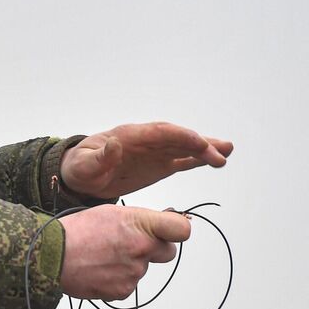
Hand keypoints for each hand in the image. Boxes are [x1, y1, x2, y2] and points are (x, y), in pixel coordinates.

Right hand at [58, 206, 190, 299]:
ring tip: (102, 255)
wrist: (51, 255)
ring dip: (128, 264)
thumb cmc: (77, 231)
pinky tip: (99, 269)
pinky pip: (128, 284)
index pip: (181, 230)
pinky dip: (116, 278)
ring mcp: (134, 272)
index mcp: (140, 224)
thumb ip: (141, 220)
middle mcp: (141, 249)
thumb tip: (162, 226)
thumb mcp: (111, 213)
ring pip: (142, 269)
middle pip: (167, 253)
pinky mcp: (123, 291)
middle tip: (127, 244)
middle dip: (153, 249)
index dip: (176, 230)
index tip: (168, 231)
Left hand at [60, 122, 232, 198]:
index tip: (199, 143)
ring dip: (206, 149)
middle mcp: (146, 140)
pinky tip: (217, 160)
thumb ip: (100, 156)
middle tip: (221, 154)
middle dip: (199, 144)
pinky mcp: (158, 165)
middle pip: (177, 138)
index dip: (180, 136)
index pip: (160, 132)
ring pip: (184, 148)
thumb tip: (113, 144)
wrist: (80, 175)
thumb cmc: (80, 167)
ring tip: (228, 152)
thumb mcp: (84, 165)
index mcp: (130, 136)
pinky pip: (182, 160)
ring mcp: (154, 152)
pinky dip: (198, 159)